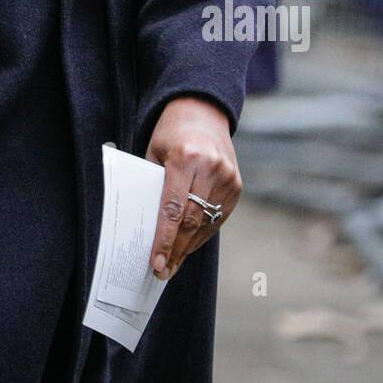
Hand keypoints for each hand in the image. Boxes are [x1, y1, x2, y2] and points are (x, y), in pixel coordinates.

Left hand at [145, 96, 241, 279]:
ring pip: (206, 223)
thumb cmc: (170, 133)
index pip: (172, 209)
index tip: (156, 263)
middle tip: (162, 271)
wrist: (202, 110)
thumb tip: (146, 227)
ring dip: (188, 247)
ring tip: (172, 263)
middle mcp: (210, 169)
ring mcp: (227, 178)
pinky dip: (202, 234)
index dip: (164, 240)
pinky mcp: (236, 185)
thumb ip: (153, 185)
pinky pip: (218, 217)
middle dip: (175, 249)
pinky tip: (187, 245)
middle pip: (191, 221)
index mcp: (185, 158)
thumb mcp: (154, 152)